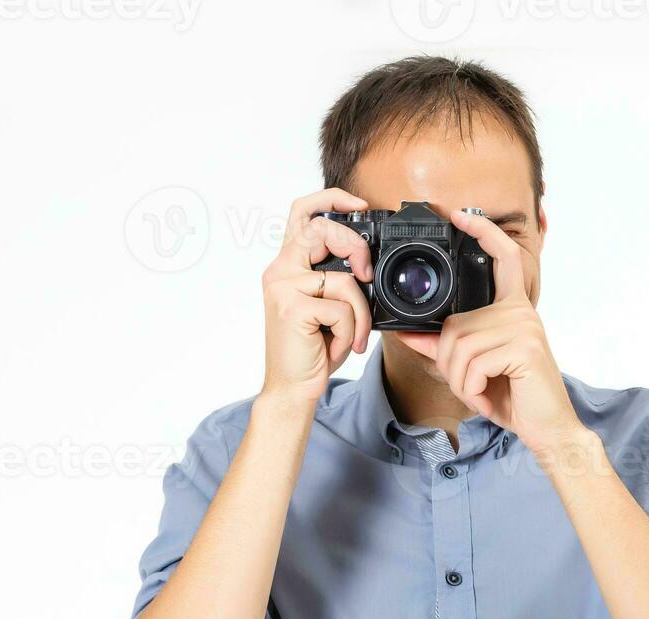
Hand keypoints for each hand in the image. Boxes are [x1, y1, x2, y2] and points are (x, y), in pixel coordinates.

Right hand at [259, 188, 374, 405]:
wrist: (292, 389)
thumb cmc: (312, 350)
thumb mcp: (328, 307)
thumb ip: (338, 279)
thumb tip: (368, 264)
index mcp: (288, 266)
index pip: (302, 212)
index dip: (332, 198)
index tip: (360, 205)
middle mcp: (280, 271)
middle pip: (322, 229)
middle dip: (356, 248)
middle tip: (367, 276)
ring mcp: (283, 287)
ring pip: (344, 279)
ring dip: (360, 314)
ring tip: (350, 335)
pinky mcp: (292, 307)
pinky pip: (342, 307)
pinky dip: (350, 330)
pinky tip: (337, 346)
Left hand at [395, 209, 583, 450]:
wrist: (546, 427)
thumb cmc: (513, 395)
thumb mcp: (473, 368)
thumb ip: (442, 346)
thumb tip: (406, 332)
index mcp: (512, 309)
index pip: (502, 258)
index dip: (483, 233)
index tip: (461, 216)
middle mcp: (520, 312)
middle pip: (455, 325)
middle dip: (450, 365)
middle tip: (471, 385)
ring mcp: (524, 327)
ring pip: (459, 348)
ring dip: (459, 381)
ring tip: (481, 391)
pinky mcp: (523, 348)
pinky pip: (472, 365)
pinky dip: (471, 389)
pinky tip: (488, 396)